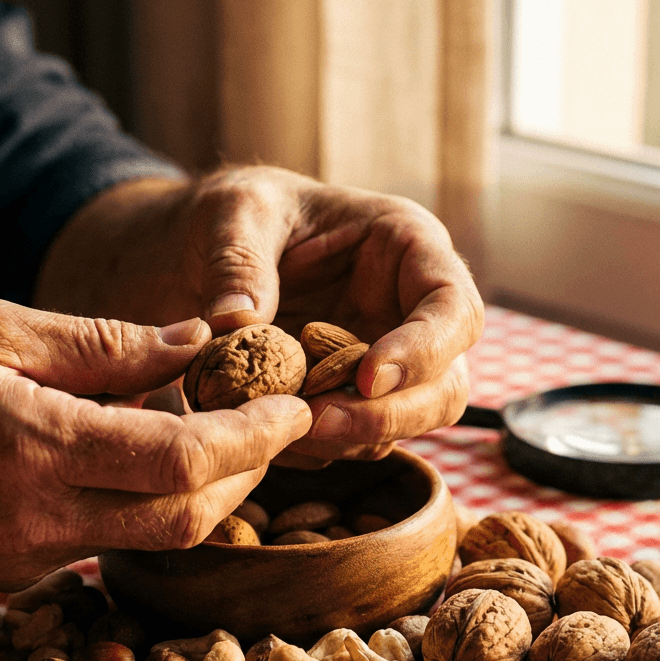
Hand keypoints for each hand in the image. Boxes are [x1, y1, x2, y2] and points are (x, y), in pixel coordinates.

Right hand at [0, 300, 310, 588]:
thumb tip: (198, 341)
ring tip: (224, 437)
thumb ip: (105, 342)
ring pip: (152, 540)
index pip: (183, 459)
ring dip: (203, 494)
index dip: (254, 437)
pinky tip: (144, 463)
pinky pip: (104, 545)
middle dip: (248, 473)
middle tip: (275, 424)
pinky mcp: (9, 578)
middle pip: (186, 518)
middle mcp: (34, 519)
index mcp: (33, 444)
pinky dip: (142, 506)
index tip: (295, 406)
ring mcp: (21, 560)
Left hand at [35, 166, 482, 463]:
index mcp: (408, 247)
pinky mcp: (353, 398)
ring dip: (349, 437)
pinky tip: (269, 432)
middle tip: (316, 422)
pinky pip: (357, 441)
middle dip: (387, 414)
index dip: (424, 350)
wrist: (207, 250)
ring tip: (279, 426)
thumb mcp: (234, 215)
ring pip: (406, 423)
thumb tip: (236, 320)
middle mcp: (411, 310)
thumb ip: (239, 262)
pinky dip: (319, 447)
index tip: (367, 378)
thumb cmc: (238, 213)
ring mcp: (387, 360)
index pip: (453, 308)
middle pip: (445, 384)